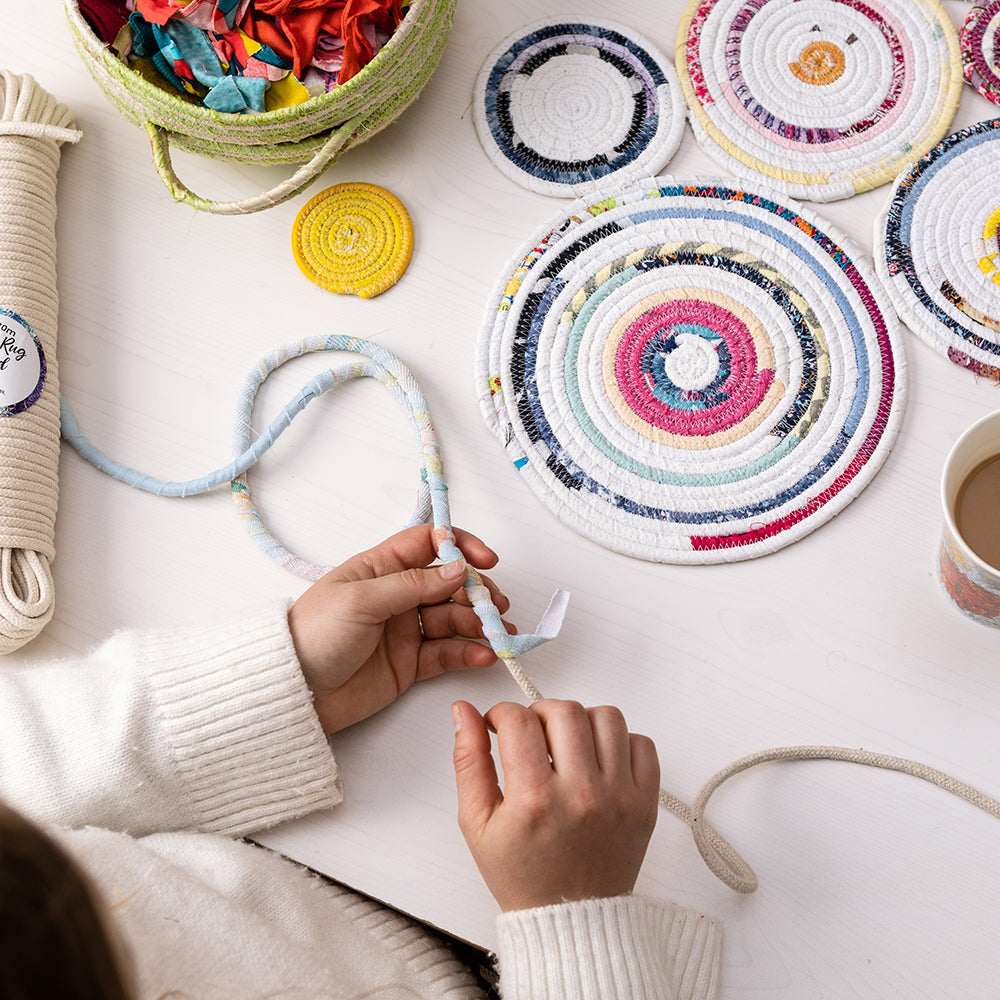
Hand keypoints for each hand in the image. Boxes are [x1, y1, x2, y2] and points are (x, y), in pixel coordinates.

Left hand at [288, 525, 512, 732]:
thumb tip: (457, 569)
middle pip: (450, 584)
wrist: (293, 691)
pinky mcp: (410, 664)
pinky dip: (468, 652)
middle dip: (477, 593)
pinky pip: (447, 653)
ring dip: (479, 624)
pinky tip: (483, 655)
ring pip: (454, 619)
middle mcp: (397, 595)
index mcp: (381, 568)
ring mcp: (405, 630)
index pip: (429, 544)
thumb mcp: (360, 600)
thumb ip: (412, 584)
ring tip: (496, 635)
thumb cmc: (314, 635)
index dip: (460, 547)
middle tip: (495, 607)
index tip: (485, 561)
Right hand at [452, 699, 659, 911]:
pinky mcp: (645, 803)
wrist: (571, 921)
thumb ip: (468, 761)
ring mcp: (619, 797)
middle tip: (531, 735)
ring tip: (566, 744)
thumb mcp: (477, 823)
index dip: (501, 713)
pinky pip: (642, 743)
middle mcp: (581, 795)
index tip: (498, 724)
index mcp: (534, 800)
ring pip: (607, 717)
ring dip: (581, 721)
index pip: (518, 720)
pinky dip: (620, 741)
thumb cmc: (523, 876)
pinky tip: (597, 760)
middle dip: (539, 713)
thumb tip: (462, 713)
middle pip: (564, 711)